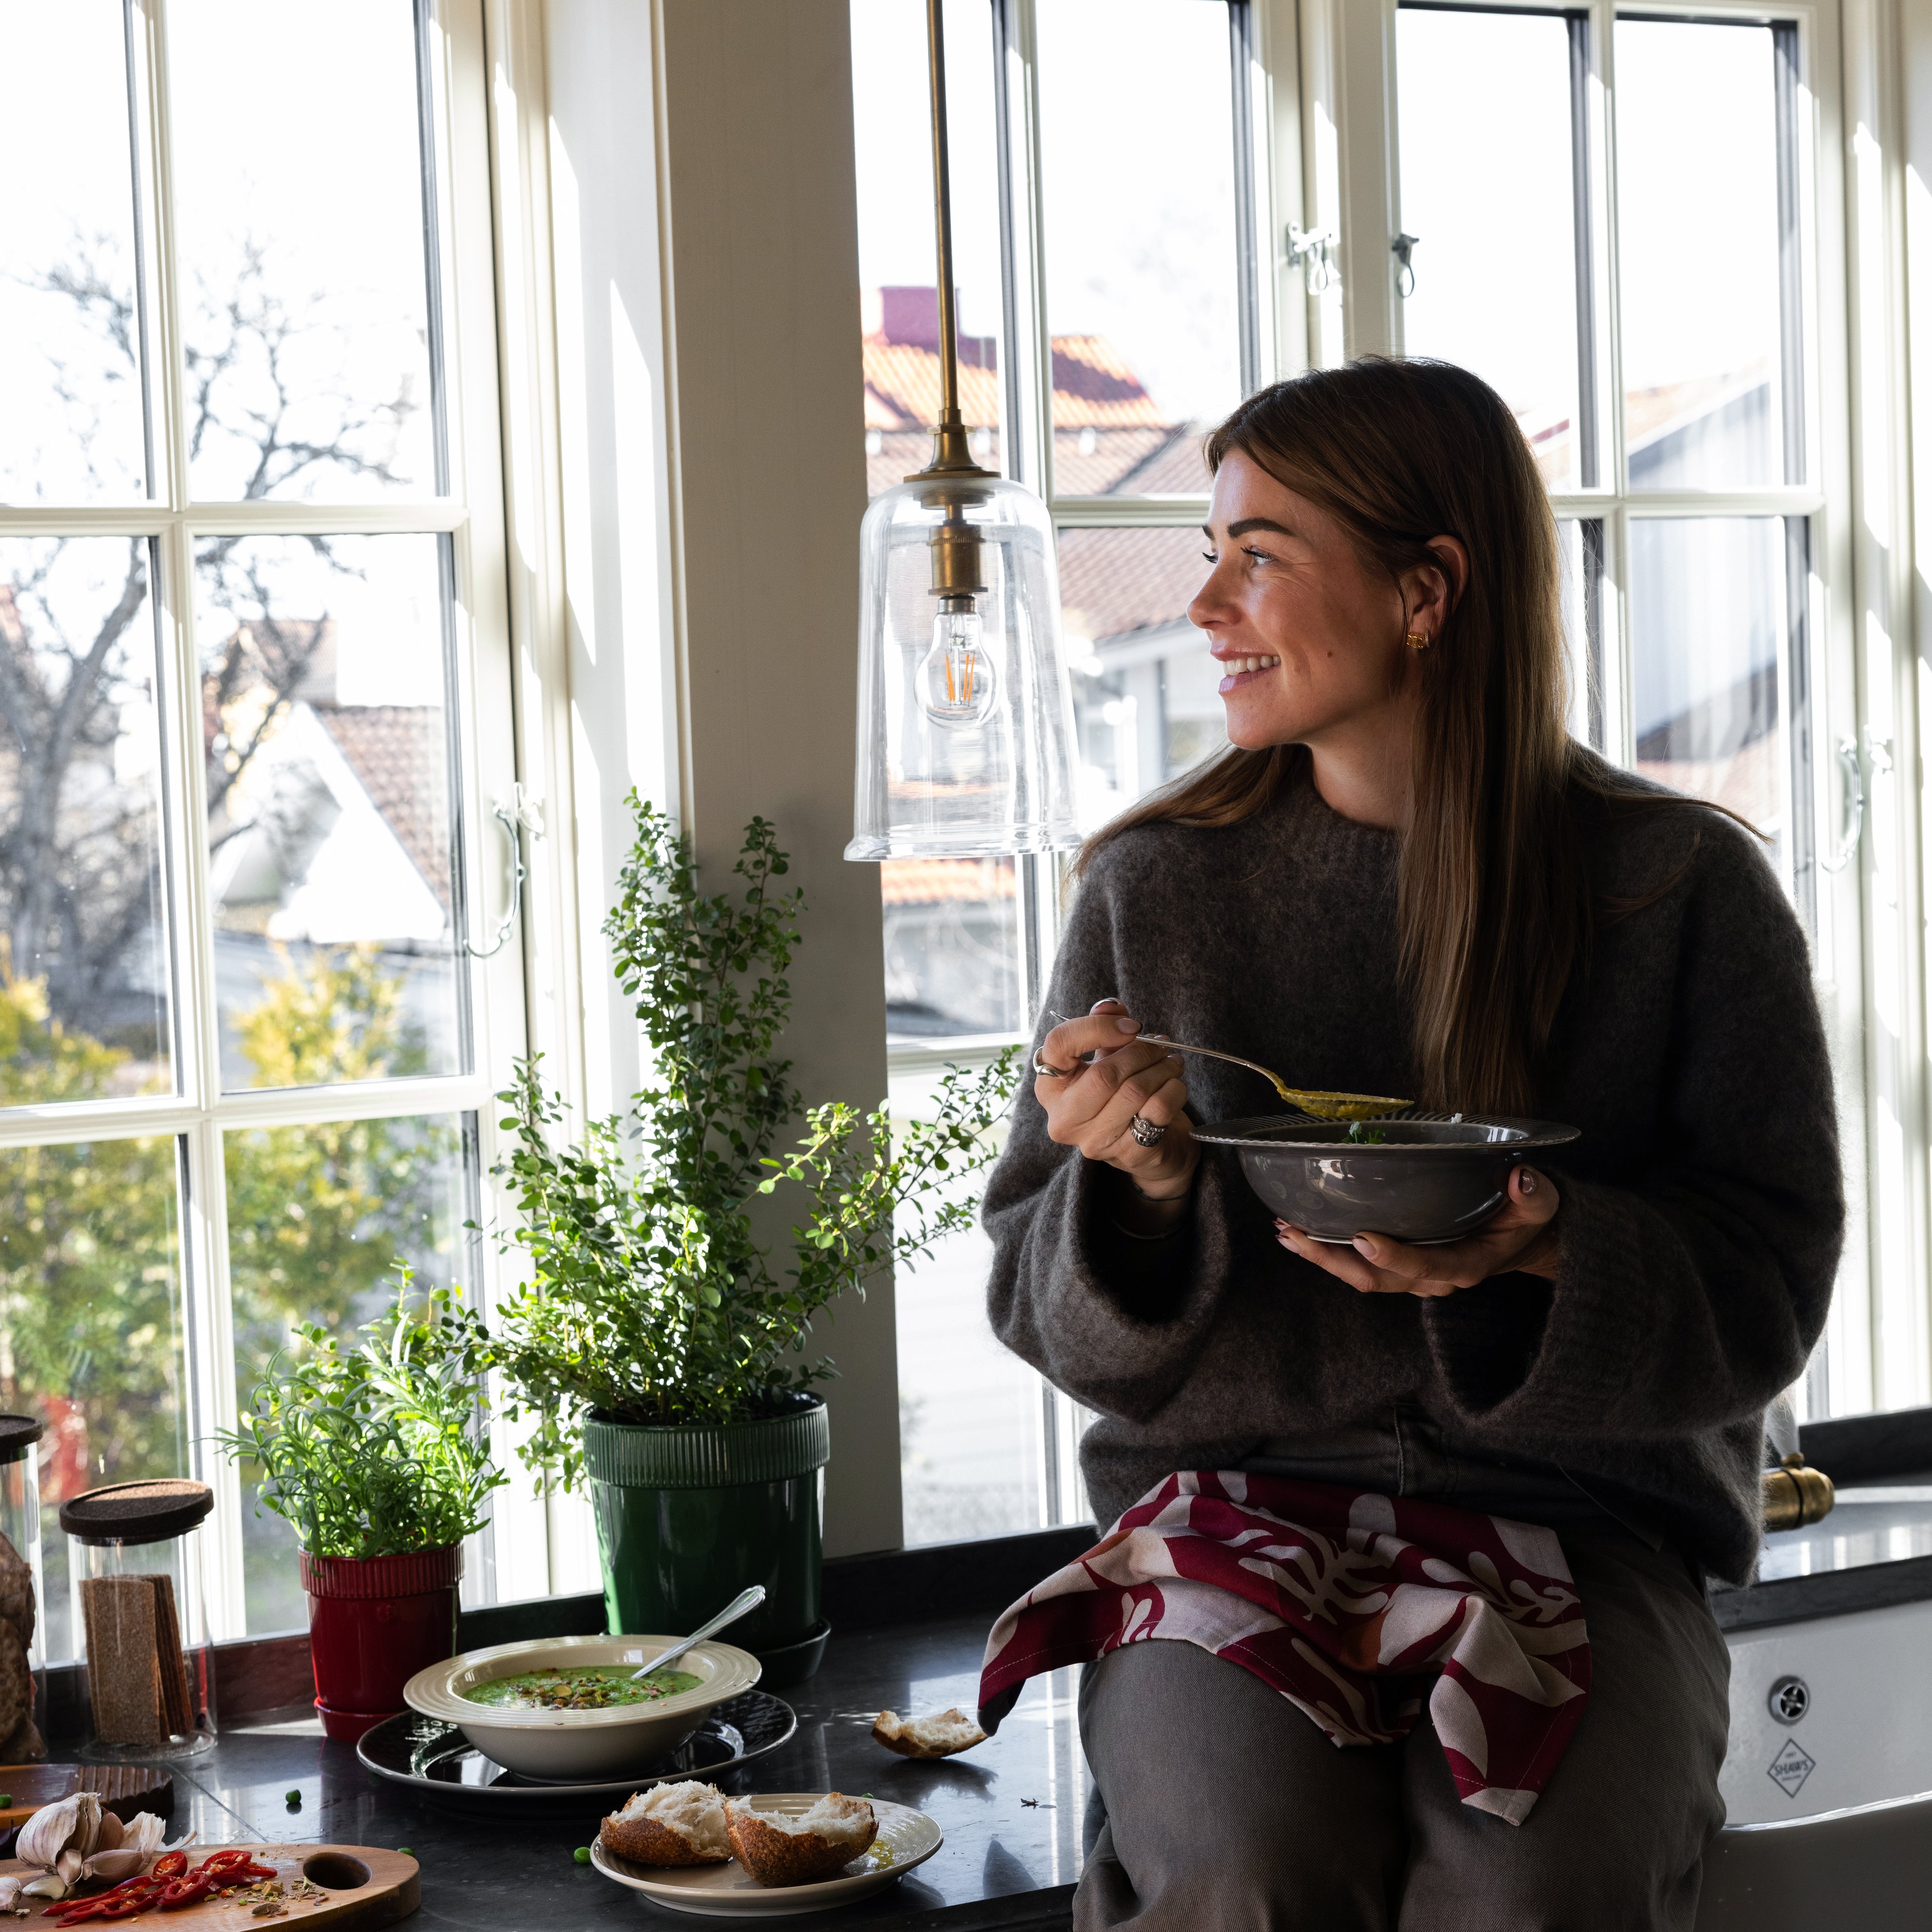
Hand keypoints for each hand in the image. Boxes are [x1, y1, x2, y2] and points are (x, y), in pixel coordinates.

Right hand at [1033, 999, 1199, 1201]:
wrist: (1149, 1151)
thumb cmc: (1121, 1096)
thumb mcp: (1108, 1057)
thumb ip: (1104, 1027)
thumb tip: (1111, 1007)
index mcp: (1050, 1087)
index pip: (1059, 1045)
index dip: (1097, 1028)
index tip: (1131, 1026)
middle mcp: (1064, 1118)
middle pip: (1104, 1074)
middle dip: (1141, 1052)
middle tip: (1161, 1045)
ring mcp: (1094, 1141)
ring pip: (1134, 1091)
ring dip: (1162, 1069)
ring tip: (1172, 1062)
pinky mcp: (1127, 1155)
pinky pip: (1156, 1110)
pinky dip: (1174, 1090)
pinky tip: (1176, 1085)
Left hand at [1274, 1165, 1560, 1297]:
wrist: (1522, 1238)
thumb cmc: (1526, 1217)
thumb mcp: (1541, 1202)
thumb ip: (1533, 1195)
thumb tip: (1521, 1178)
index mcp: (1467, 1265)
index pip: (1427, 1266)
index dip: (1395, 1256)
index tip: (1363, 1237)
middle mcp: (1433, 1276)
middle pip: (1377, 1278)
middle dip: (1332, 1259)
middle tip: (1296, 1234)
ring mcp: (1412, 1274)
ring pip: (1360, 1275)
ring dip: (1320, 1255)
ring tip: (1286, 1232)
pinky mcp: (1398, 1265)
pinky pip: (1357, 1264)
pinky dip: (1326, 1249)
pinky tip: (1298, 1231)